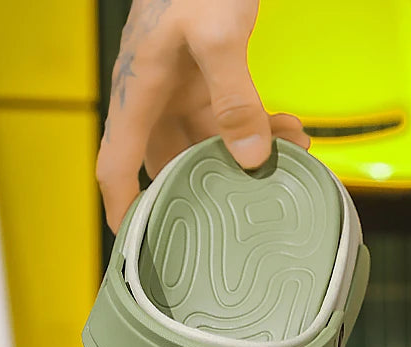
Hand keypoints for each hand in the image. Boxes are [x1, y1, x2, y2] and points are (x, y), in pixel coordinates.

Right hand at [96, 0, 309, 231]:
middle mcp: (158, 100)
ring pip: (214, 145)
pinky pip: (236, 119)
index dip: (125, 209)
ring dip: (251, 156)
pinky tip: (294, 131)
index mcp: (139, 93)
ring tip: (291, 160)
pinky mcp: (211, 78)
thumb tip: (251, 159)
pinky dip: (265, 128)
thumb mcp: (216, 34)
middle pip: (175, 165)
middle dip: (211, 189)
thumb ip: (234, 98)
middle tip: (246, 210)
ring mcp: (185, 90)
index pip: (116, 165)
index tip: (139, 248)